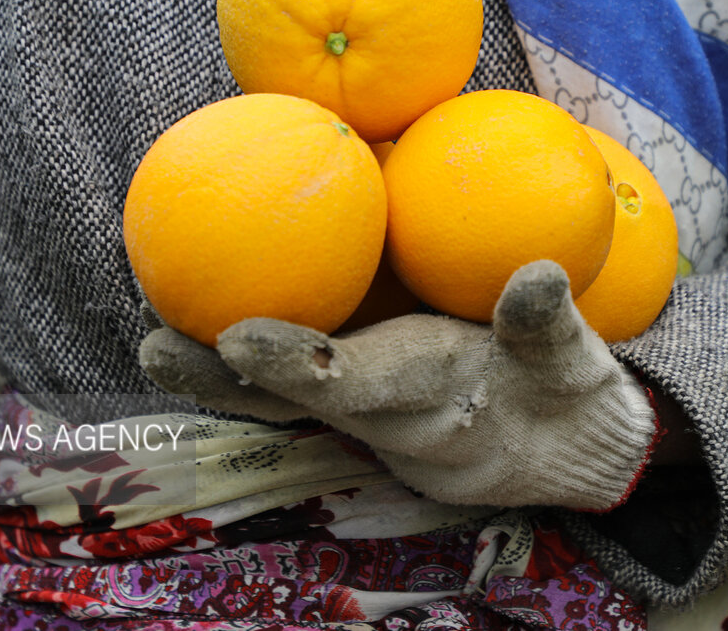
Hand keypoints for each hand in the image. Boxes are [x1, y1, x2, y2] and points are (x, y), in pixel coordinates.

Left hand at [140, 260, 657, 509]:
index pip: (359, 386)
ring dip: (218, 377)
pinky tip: (204, 324)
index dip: (298, 364)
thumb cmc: (569, 394)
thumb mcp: (576, 360)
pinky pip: (301, 393)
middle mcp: (390, 422)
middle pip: (295, 405)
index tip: (236, 338)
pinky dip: (251, 367)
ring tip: (151, 337)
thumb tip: (537, 276)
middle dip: (224, 381)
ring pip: (286, 404)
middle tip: (152, 345)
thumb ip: (550, 324)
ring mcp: (373, 423)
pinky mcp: (368, 412)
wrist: (568, 452)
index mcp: (438, 404)